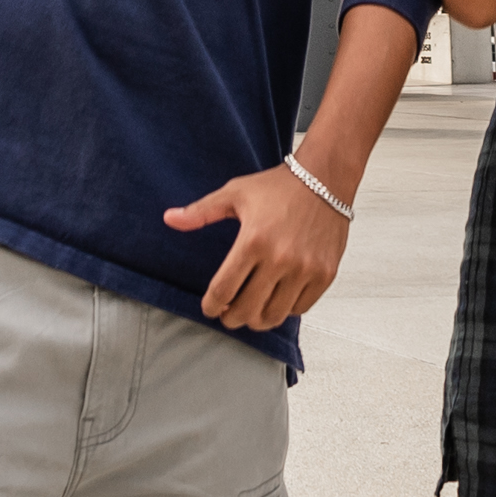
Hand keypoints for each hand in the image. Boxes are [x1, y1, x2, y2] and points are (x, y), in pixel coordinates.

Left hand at [162, 162, 347, 332]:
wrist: (326, 178)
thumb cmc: (280, 185)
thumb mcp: (235, 193)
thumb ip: (200, 211)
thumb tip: (169, 219)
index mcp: (253, 241)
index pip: (223, 290)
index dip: (211, 306)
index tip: (210, 308)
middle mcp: (280, 258)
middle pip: (247, 310)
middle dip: (231, 318)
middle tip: (228, 315)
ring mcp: (305, 269)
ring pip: (274, 315)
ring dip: (258, 319)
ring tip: (251, 312)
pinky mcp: (325, 274)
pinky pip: (300, 307)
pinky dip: (286, 309)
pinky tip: (277, 299)